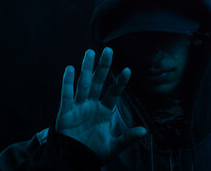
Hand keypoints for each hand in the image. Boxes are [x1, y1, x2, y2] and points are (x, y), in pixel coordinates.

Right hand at [55, 47, 146, 161]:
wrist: (74, 160)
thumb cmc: (94, 151)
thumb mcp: (114, 146)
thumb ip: (127, 138)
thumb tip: (145, 132)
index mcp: (105, 111)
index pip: (113, 93)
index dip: (119, 82)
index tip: (127, 70)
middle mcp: (92, 105)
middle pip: (98, 82)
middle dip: (103, 67)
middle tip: (108, 50)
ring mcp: (79, 107)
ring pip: (83, 84)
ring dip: (86, 69)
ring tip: (90, 54)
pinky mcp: (65, 112)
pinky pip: (66, 95)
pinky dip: (67, 83)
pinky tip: (69, 69)